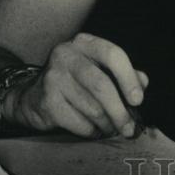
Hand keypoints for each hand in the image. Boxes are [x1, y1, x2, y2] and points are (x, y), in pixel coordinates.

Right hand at [4, 33, 148, 137]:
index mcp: (83, 43)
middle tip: (129, 128)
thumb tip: (143, 83)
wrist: (32, 97)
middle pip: (102, 85)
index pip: (113, 54)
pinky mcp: (47, 102)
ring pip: (92, 108)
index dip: (129, 78)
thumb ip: (122, 74)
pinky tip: (94, 131)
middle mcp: (66, 55)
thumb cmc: (73, 82)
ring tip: (112, 129)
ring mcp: (53, 78)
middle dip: (120, 111)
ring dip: (108, 124)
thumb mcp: (97, 69)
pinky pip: (79, 123)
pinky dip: (92, 131)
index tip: (138, 100)